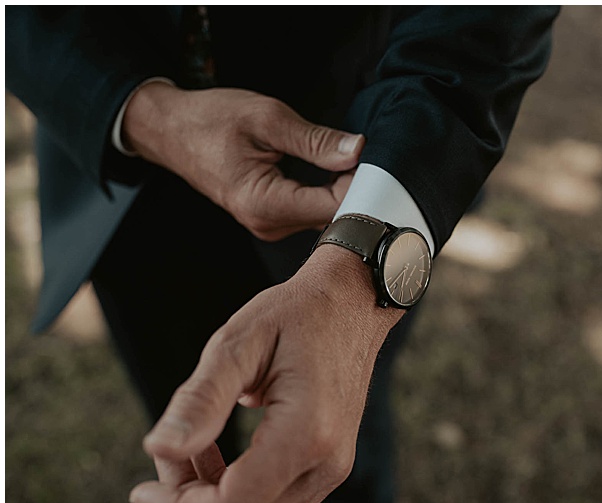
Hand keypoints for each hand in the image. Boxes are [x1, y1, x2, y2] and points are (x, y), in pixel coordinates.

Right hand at [120, 82, 359, 240]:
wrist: (169, 130)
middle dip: (355, 191)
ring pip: (325, 219)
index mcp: (265, 203)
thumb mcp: (266, 118)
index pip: (334, 206)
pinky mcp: (271, 222)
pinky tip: (332, 178)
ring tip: (349, 167)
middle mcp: (269, 225)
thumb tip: (357, 151)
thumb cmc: (208, 119)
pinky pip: (311, 215)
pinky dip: (326, 197)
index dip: (360, 184)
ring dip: (342, 195)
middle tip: (370, 162)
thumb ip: (315, 140)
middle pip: (333, 218)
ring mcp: (270, 227)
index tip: (373, 161)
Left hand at [129, 248, 401, 502]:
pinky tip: (221, 456)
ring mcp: (332, 472)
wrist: (351, 307)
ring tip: (195, 446)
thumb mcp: (236, 345)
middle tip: (168, 449)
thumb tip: (157, 449)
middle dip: (191, 499)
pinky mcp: (329, 470)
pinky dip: (238, 494)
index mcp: (304, 436)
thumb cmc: (293, 317)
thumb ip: (198, 401)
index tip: (139, 490)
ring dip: (213, 497)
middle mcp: (325, 465)